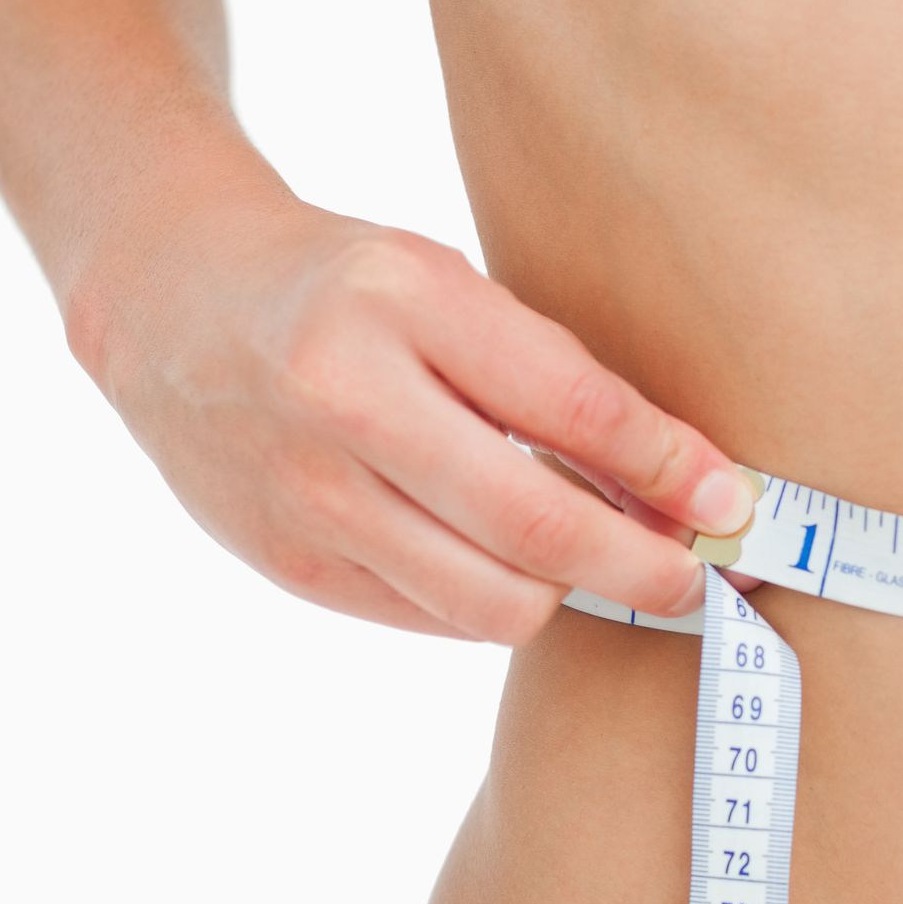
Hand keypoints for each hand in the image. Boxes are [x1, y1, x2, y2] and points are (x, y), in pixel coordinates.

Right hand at [80, 188, 757, 642]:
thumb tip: (679, 484)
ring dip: (568, 594)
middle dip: (644, 567)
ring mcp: (308, 493)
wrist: (171, 302)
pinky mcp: (288, 562)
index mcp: (399, 303)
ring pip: (491, 601)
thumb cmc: (343, 287)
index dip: (669, 469)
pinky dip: (489, 601)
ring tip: (598, 564)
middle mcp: (345, 401)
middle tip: (696, 576)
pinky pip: (432, 619)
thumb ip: (545, 377)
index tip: (730, 500)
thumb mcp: (443, 284)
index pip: (572, 410)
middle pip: (537, 530)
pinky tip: (502, 563)